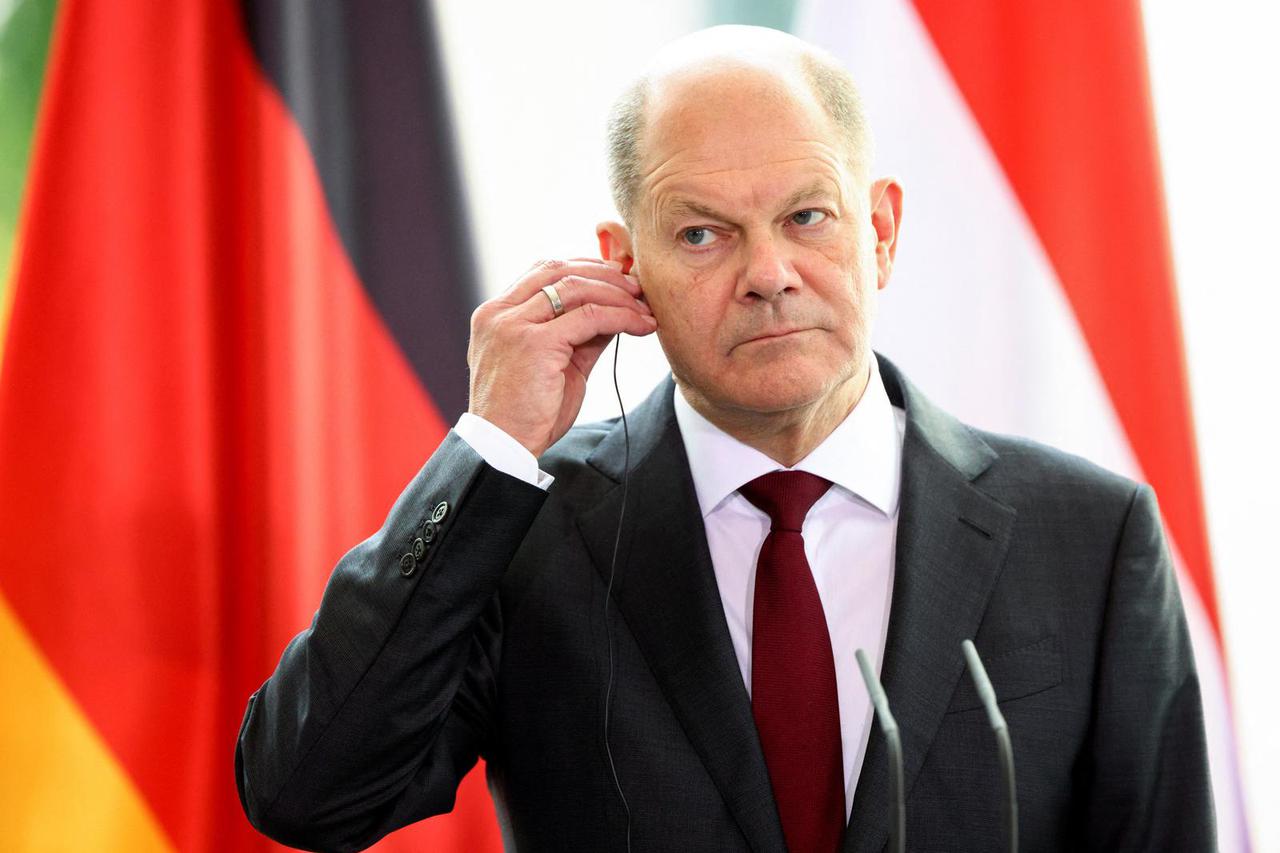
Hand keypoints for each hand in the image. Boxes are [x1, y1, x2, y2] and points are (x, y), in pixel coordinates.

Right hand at [467, 258, 656, 456]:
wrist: (504, 449)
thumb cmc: (526, 413)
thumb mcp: (553, 363)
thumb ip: (576, 334)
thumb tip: (614, 309)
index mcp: (495, 314)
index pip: (543, 271)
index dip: (584, 268)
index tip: (617, 278)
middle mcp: (499, 313)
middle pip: (559, 270)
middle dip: (604, 274)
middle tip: (637, 287)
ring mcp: (514, 326)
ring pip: (576, 288)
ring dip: (618, 294)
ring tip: (644, 308)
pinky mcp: (534, 344)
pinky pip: (590, 317)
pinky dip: (622, 316)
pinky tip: (642, 325)